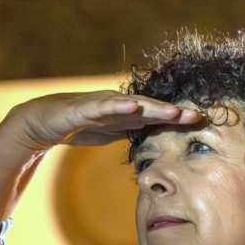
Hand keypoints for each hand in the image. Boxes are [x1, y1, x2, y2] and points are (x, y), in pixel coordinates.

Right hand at [10, 91, 203, 149]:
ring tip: (174, 112)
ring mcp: (99, 104)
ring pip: (130, 105)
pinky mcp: (81, 108)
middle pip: (150, 108)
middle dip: (174, 112)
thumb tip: (154, 140)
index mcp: (125, 112)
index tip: (202, 123)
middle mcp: (116, 104)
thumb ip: (130, 132)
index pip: (156, 116)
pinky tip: (133, 106)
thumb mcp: (110, 132)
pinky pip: (101, 106)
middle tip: (198, 116)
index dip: (178, 119)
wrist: (41, 122)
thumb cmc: (78, 124)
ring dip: (153, 108)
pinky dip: (117, 106)